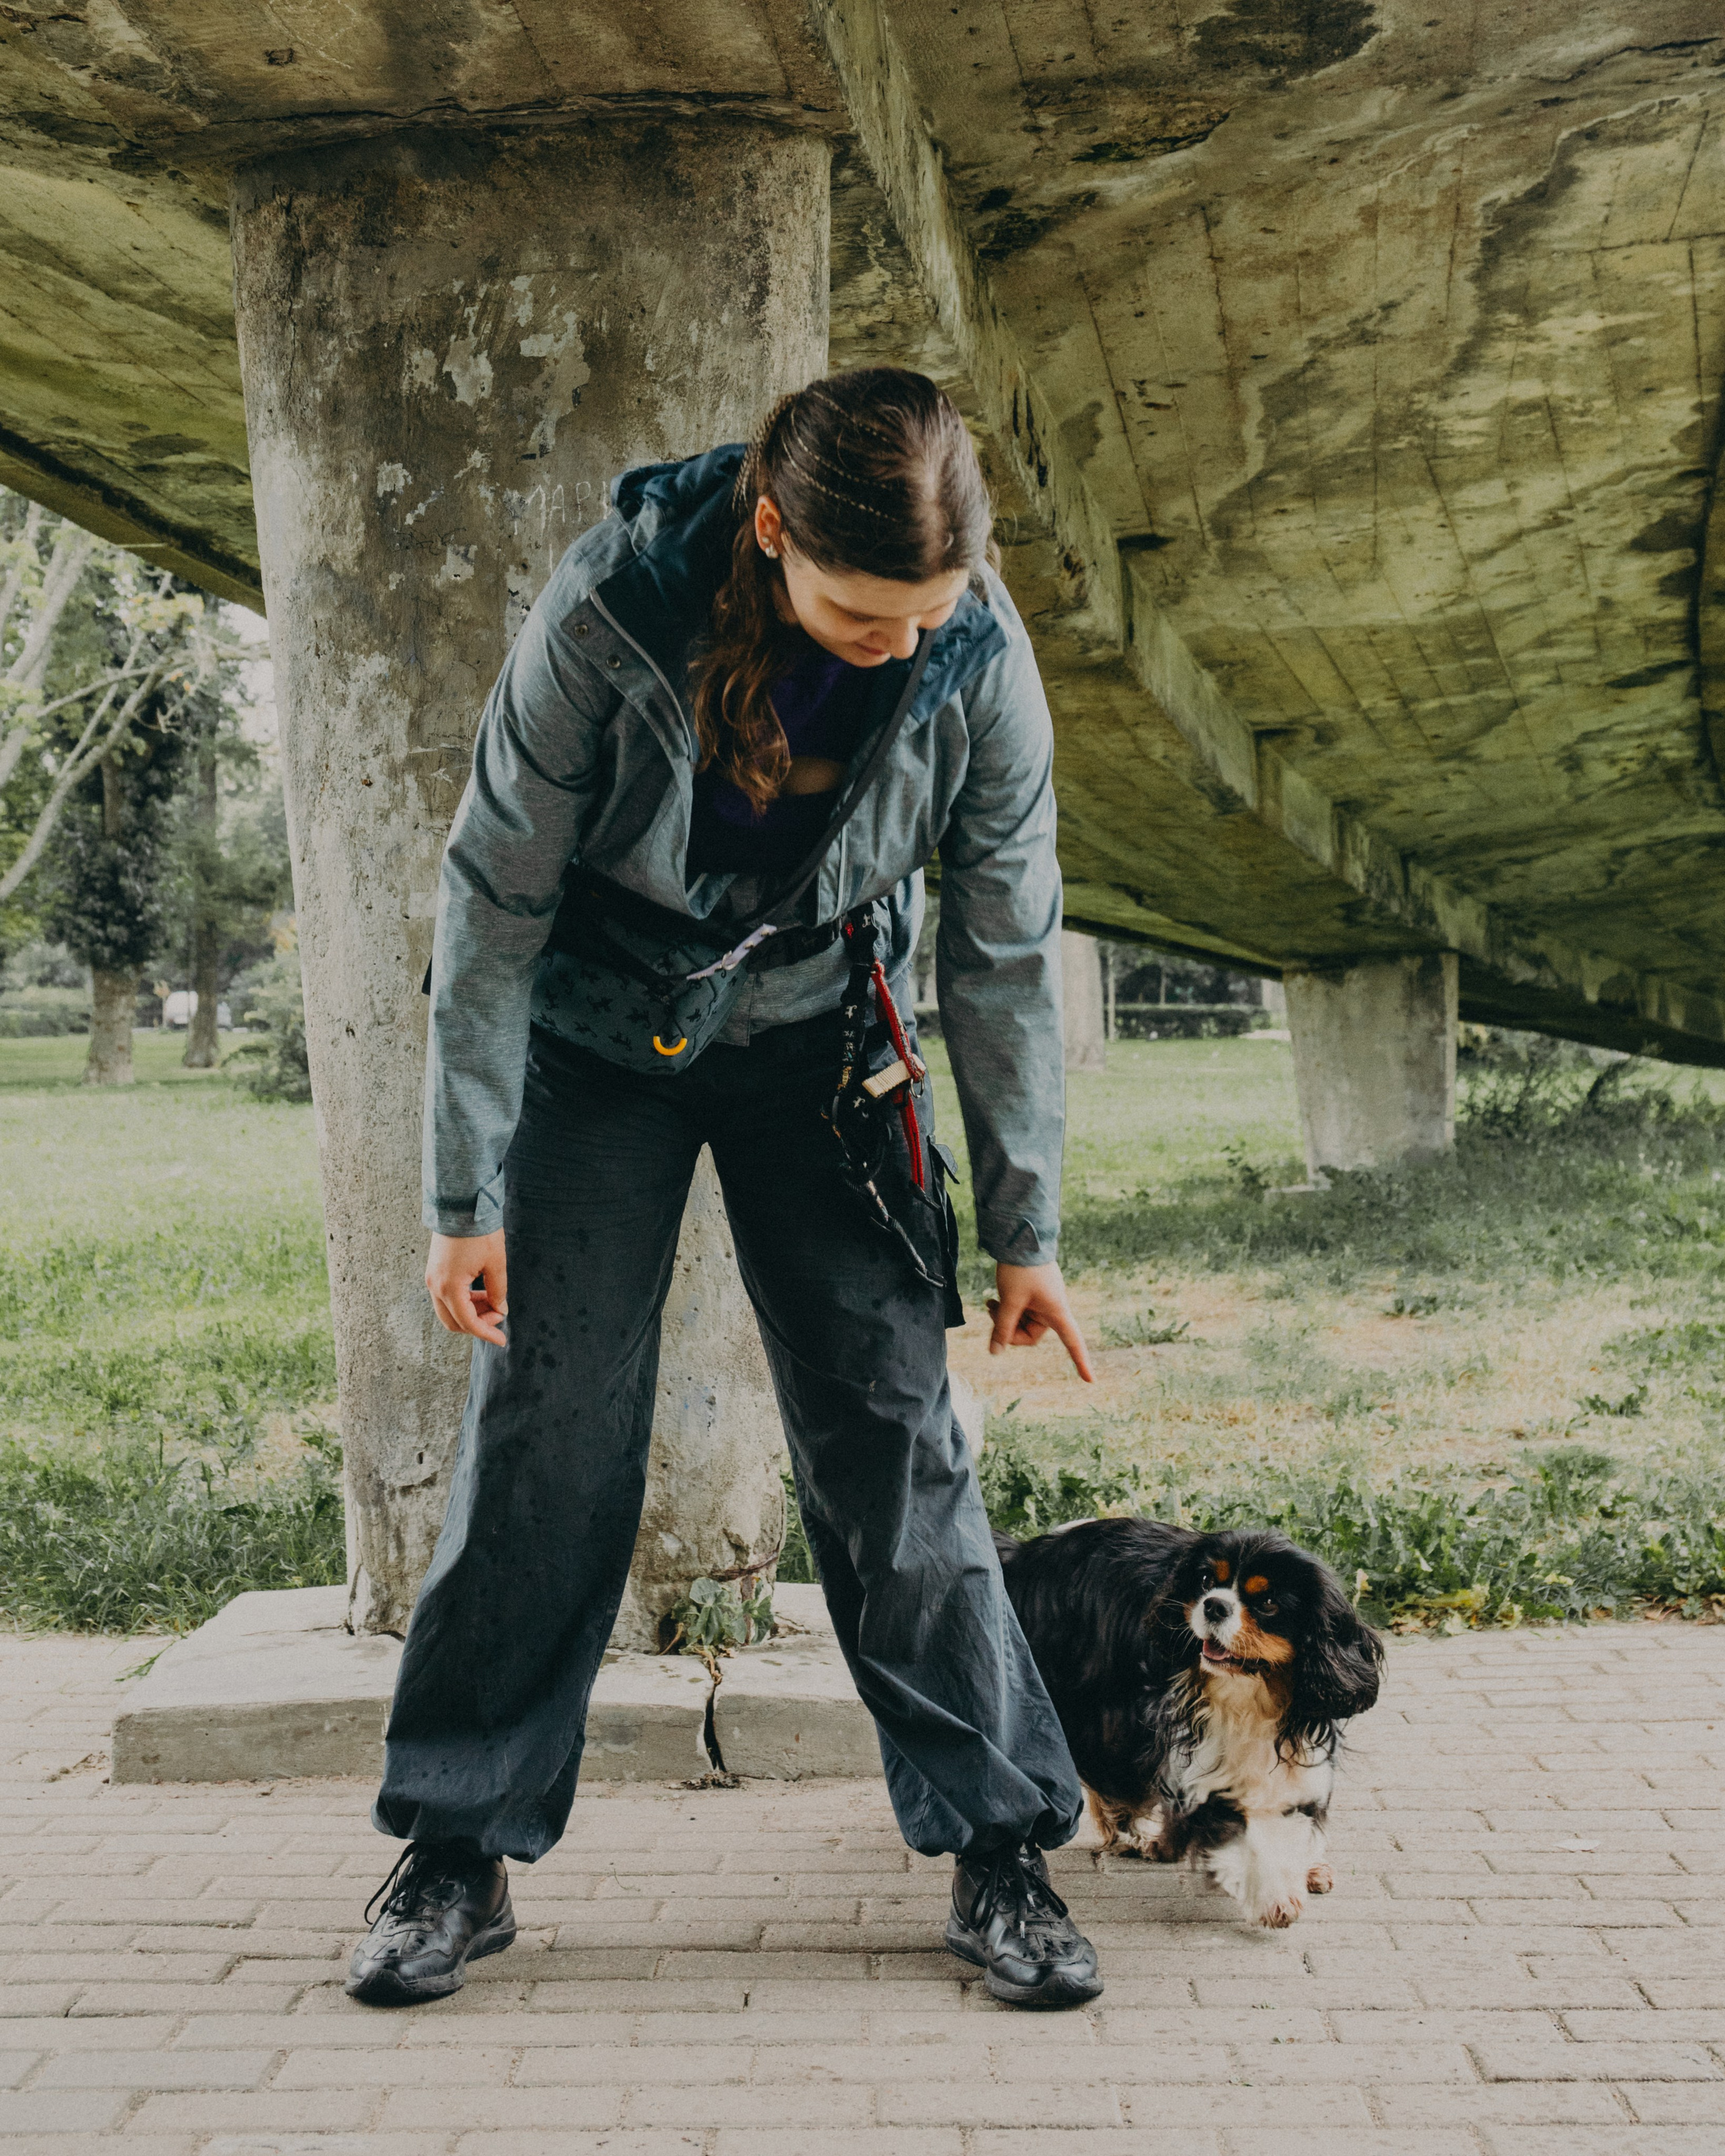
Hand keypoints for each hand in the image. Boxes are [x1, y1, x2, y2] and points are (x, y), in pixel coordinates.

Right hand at [427, 1230, 507, 1347]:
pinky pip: (446, 1296)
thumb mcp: (496, 1263)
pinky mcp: (434, 1271)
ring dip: (470, 1312)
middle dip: (477, 1324)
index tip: (502, 1340)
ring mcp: (431, 1278)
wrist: (461, 1204)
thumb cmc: (479, 1232)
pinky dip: (463, 1301)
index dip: (486, 1333)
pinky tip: (481, 1292)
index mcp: (449, 1287)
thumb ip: (498, 1290)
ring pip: (449, 1310)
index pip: (468, 1322)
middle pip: (453, 1322)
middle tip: (498, 1314)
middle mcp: (435, 1286)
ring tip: (493, 1300)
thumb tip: (500, 1309)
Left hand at [986, 1261, 1093, 1381]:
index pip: (1073, 1343)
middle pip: (1031, 1335)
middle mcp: (1053, 1309)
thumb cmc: (1021, 1269)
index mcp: (1057, 1312)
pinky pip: (1021, 1311)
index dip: (1081, 1362)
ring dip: (1006, 1317)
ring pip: (1023, 1323)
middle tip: (992, 1310)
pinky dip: (1009, 1309)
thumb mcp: (1010, 1300)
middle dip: (1010, 1328)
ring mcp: (1043, 1302)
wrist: (1020, 1238)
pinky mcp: (1034, 1294)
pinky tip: (994, 1299)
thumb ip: (1003, 1327)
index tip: (1091, 1382)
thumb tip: (996, 1352)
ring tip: (991, 1302)